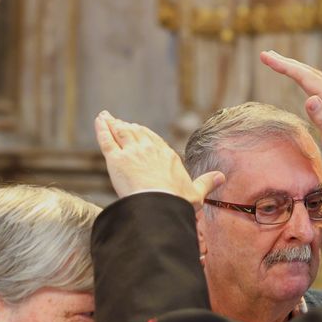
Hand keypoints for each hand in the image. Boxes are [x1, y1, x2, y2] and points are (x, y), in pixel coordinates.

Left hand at [95, 111, 224, 206]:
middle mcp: (149, 149)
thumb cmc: (178, 202)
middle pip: (137, 133)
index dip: (146, 135)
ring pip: (121, 133)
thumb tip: (222, 177)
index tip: (139, 130)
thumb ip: (207, 183)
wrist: (160, 204)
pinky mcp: (115, 159)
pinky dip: (102, 128)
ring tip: (107, 117)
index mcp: (168, 156)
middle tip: (120, 122)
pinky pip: (106, 139)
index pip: (154, 140)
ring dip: (113, 124)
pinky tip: (99, 119)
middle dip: (128, 127)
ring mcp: (132, 152)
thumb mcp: (196, 193)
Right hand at [259, 50, 321, 132]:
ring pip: (314, 74)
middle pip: (308, 71)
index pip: (303, 76)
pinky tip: (302, 78)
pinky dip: (305, 75)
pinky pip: (319, 81)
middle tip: (265, 55)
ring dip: (295, 67)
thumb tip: (309, 98)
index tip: (265, 57)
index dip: (283, 66)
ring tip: (279, 62)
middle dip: (285, 62)